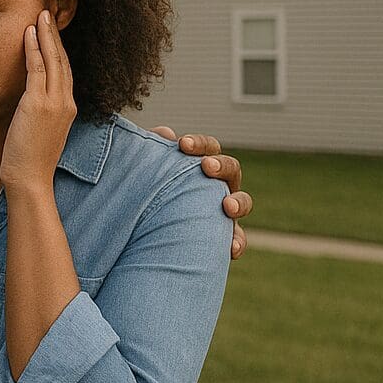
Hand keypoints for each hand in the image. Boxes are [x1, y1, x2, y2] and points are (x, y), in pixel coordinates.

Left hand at [0, 11, 76, 191]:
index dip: (58, 49)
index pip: (64, 71)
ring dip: (46, 35)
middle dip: (55, 36)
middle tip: (48, 13)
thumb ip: (38, 111)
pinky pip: (37, 69)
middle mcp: (66, 102)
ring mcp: (54, 103)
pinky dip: (34, 49)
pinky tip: (29, 33)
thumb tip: (27, 99)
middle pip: (63, 61)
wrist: (29, 178)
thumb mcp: (39, 130)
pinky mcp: (38, 105)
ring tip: (41, 15)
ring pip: (53, 60)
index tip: (51, 32)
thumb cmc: (29, 159)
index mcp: (68, 108)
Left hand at [150, 128, 252, 258]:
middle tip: (206, 166)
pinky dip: (236, 242)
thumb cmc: (147, 193)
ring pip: (242, 202)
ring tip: (227, 205)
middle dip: (221, 166)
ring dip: (238, 202)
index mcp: (201, 165)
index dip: (200, 144)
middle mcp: (217, 185)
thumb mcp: (146, 172)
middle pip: (231, 169)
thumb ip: (154, 151)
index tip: (183, 144)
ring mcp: (223, 210)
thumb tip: (165, 132)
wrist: (140, 232)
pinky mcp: (223, 236)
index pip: (208, 148)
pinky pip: (237, 239)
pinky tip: (231, 249)